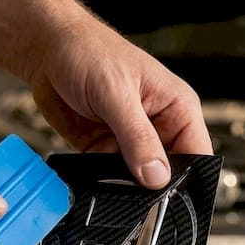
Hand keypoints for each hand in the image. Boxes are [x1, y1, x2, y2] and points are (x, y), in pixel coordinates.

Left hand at [27, 14, 211, 188]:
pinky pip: (110, 176)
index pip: (198, 153)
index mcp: (176, 107)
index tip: (172, 196)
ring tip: (111, 177)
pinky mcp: (105, 148)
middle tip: (138, 191)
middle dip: (155, 186)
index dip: (190, 178)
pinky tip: (94, 174)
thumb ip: (138, 138)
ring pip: (139, 178)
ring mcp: (131, 139)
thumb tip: (157, 176)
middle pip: (170, 172)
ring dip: (126, 184)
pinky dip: (103, 180)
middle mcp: (158, 126)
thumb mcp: (117, 94)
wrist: (45, 48)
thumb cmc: (88, 50)